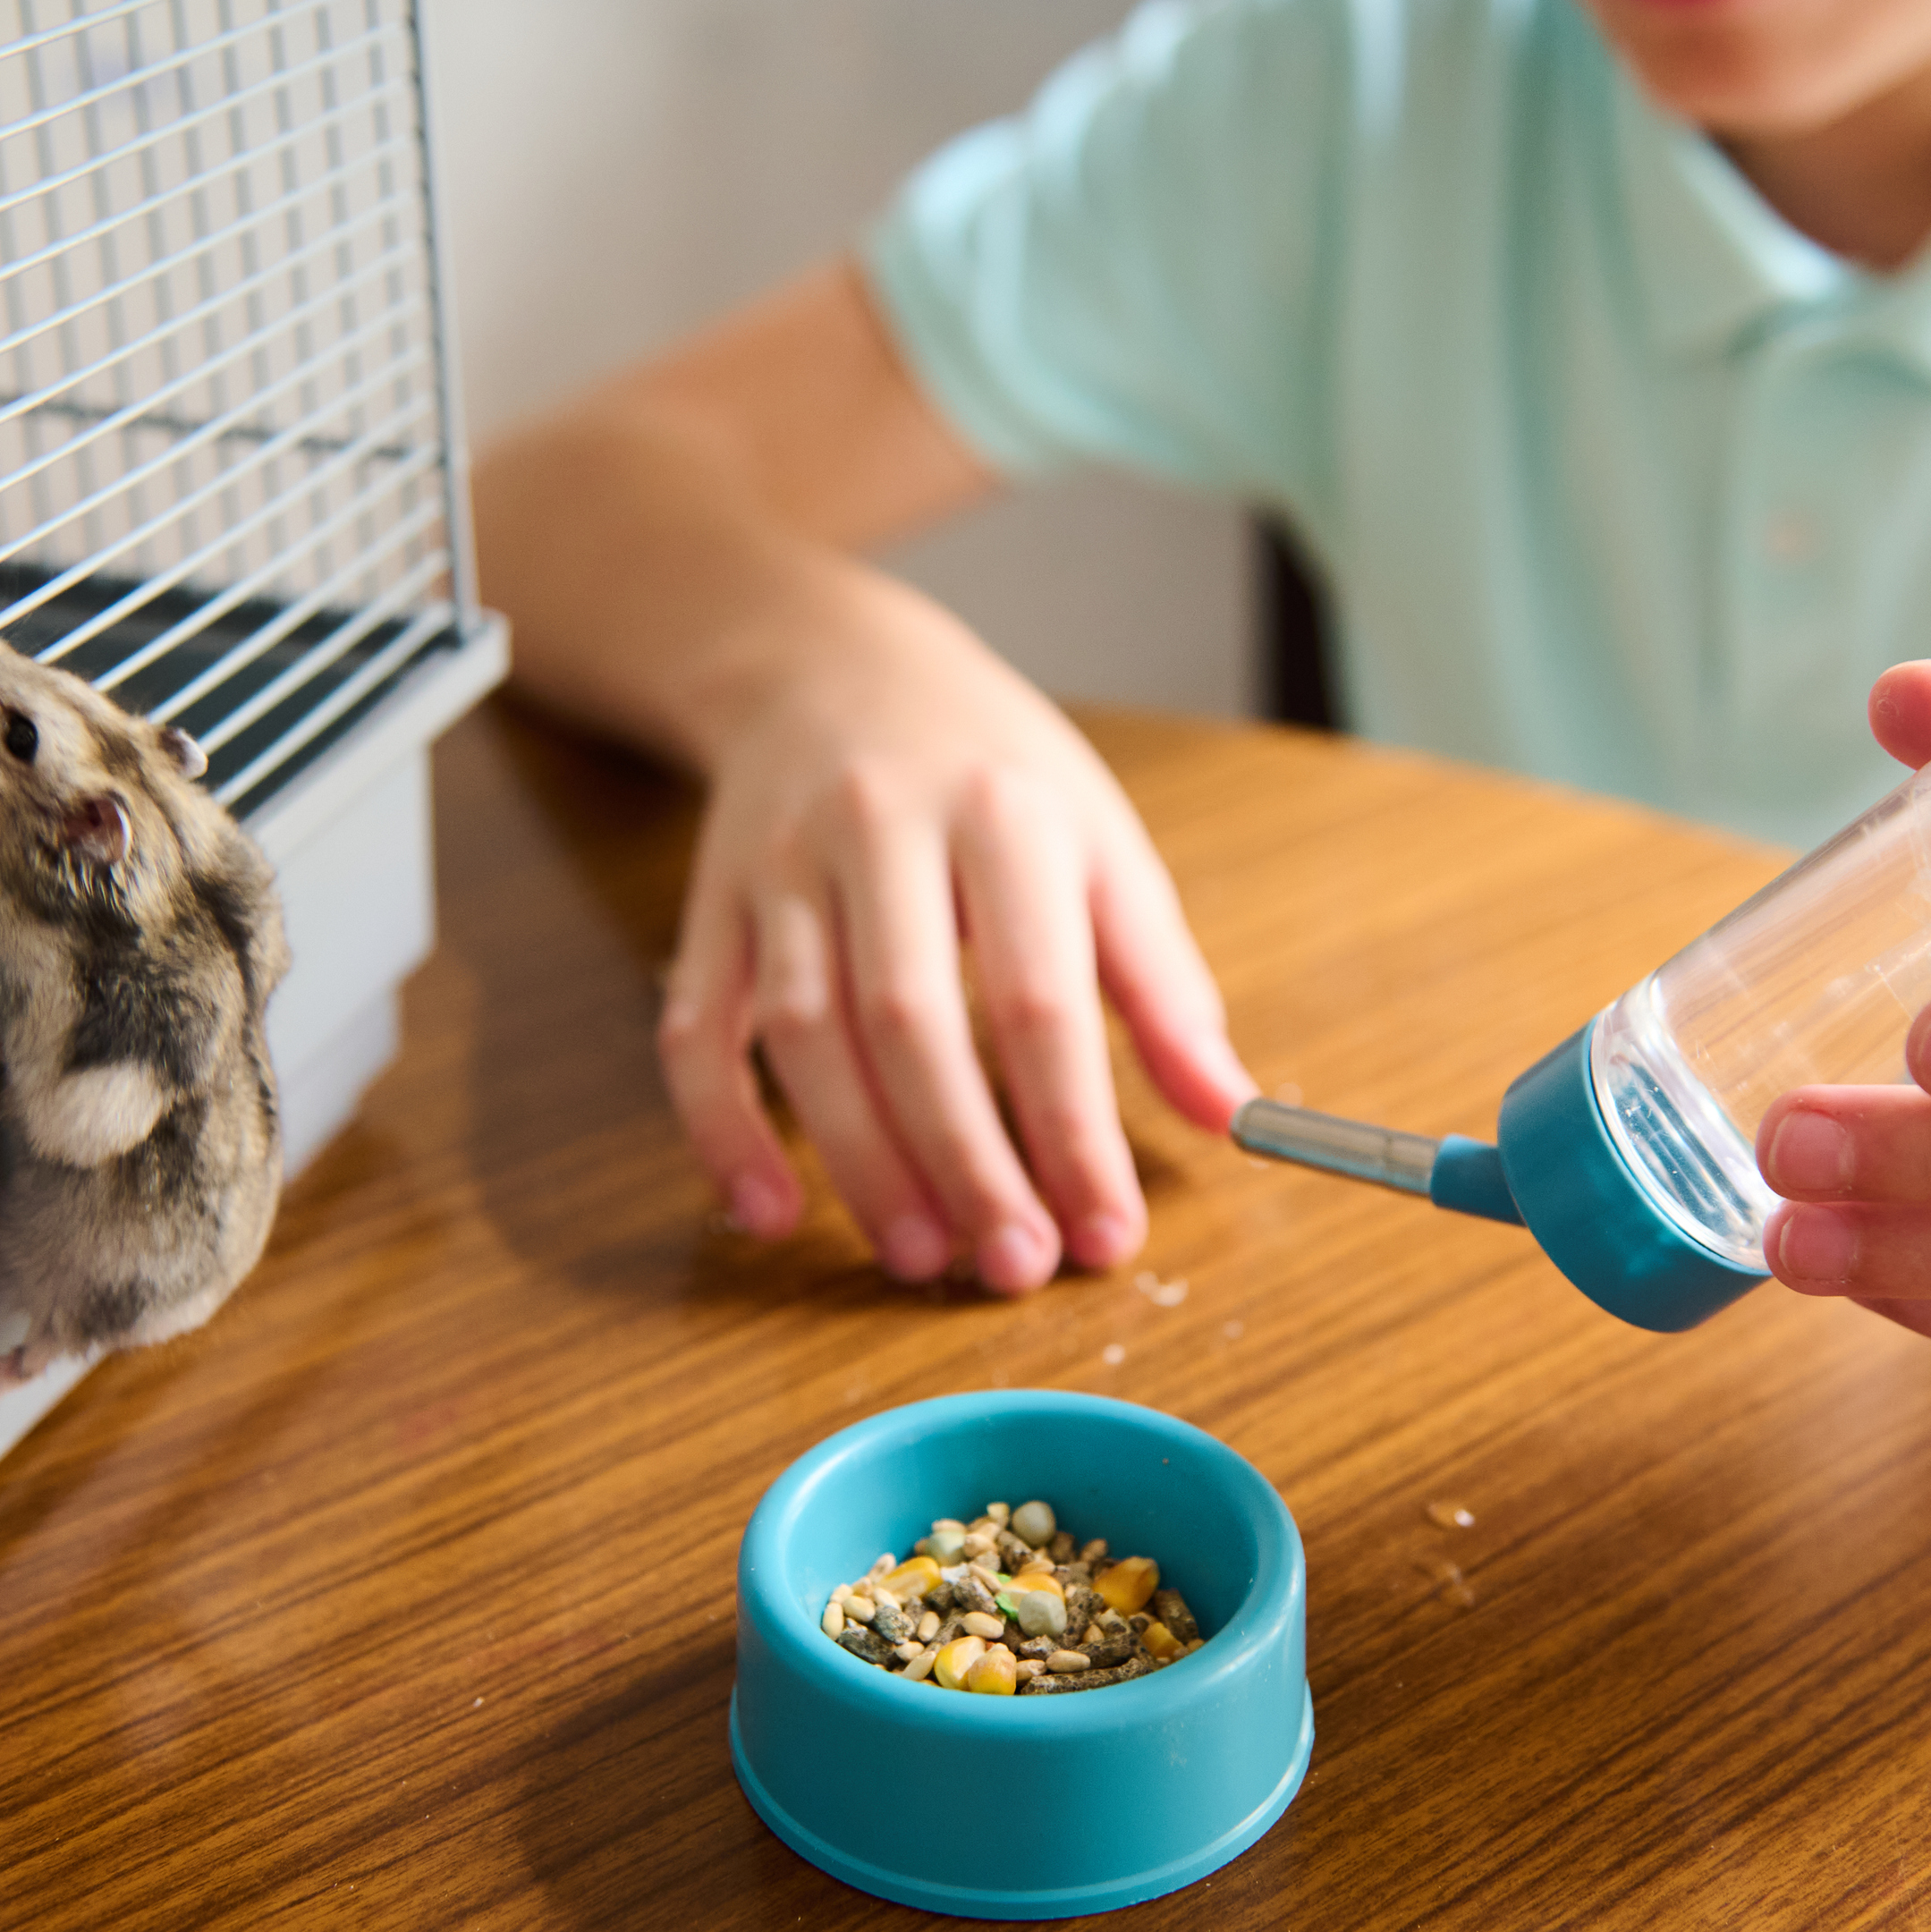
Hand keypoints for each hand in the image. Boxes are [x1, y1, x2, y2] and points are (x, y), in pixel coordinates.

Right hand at [657, 606, 1255, 1292]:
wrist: (826, 663)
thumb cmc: (987, 770)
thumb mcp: (1100, 841)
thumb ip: (1164, 984)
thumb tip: (1234, 1113)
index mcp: (1004, 813)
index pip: (1039, 995)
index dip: (1072, 1128)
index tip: (1105, 1230)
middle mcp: (880, 830)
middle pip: (911, 1023)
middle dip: (965, 1160)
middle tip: (1012, 1268)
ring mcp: (780, 869)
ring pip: (802, 1034)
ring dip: (860, 1161)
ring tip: (921, 1254)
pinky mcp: (710, 907)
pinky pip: (696, 1032)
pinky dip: (722, 1131)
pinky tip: (770, 1208)